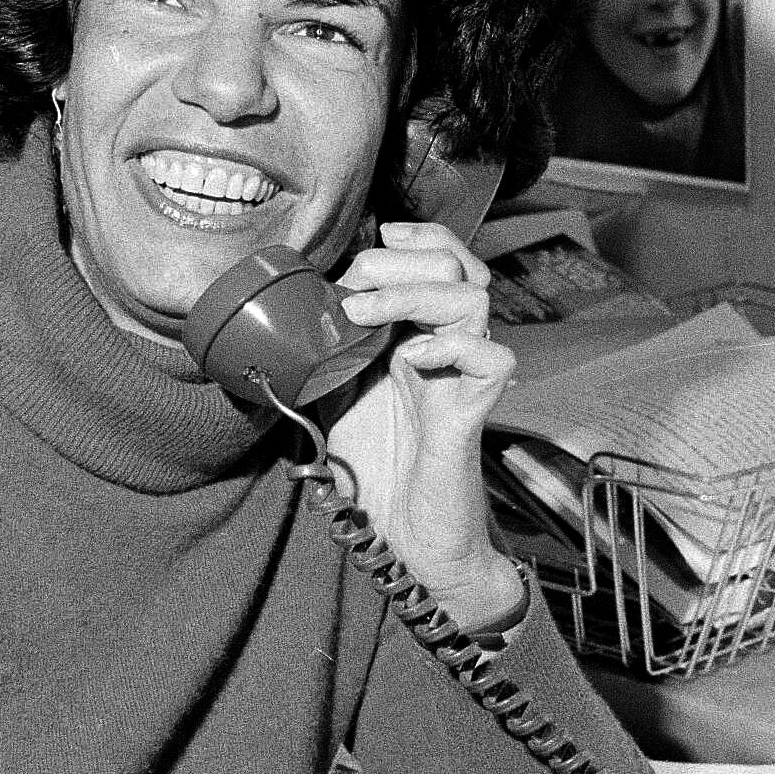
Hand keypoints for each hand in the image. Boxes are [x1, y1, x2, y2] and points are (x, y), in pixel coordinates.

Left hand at [325, 221, 522, 630]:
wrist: (401, 536)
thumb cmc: (375, 468)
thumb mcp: (331, 393)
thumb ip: (321, 350)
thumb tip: (281, 310)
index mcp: (419, 333)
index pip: (442, 257)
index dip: (416, 237)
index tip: (373, 241)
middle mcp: (448, 346)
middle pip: (457, 265)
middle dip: (401, 261)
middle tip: (356, 287)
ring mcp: (463, 376)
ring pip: (474, 298)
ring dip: (412, 294)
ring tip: (365, 316)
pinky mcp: (474, 411)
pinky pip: (494, 357)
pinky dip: (453, 346)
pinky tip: (412, 360)